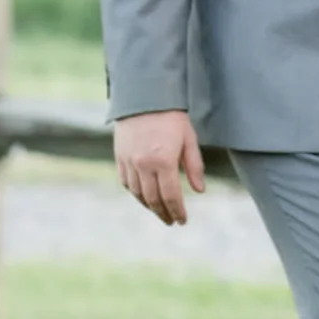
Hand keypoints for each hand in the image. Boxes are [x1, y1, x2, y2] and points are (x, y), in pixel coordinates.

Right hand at [112, 107, 205, 224]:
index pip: (171, 196)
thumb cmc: (172, 117)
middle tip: (171, 221)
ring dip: (149, 206)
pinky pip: (126, 182)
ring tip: (159, 212)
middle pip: (153, 199)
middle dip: (163, 213)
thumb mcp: (189, 139)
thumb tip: (199, 191)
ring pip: (137, 194)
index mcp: (164, 161)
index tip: (182, 220)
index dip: (177, 211)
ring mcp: (129, 161)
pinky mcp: (119, 157)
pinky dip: (135, 193)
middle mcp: (144, 164)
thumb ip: (194, 166)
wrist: (144, 96)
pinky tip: (144, 197)